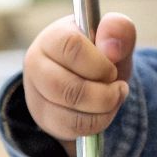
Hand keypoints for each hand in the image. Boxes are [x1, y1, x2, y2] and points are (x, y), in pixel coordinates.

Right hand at [22, 13, 135, 150]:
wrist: (91, 80)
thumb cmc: (100, 55)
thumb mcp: (115, 40)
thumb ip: (119, 31)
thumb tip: (112, 46)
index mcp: (53, 37)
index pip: (71, 47)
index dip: (99, 64)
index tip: (112, 69)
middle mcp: (37, 63)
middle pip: (66, 86)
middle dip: (103, 94)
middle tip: (120, 89)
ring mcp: (36, 92)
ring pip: (68, 109)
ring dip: (102, 109)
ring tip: (114, 99)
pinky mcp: (43, 117)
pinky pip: (71, 126)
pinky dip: (95, 123)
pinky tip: (103, 112)